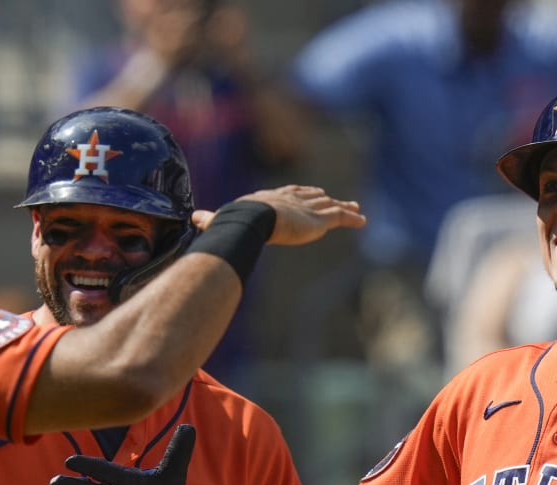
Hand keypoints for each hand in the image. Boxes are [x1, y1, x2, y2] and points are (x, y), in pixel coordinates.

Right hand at [190, 185, 364, 245]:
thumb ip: (211, 220)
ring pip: (329, 205)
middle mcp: (292, 198)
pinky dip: (352, 218)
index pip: (289, 192)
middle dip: (322, 196)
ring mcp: (307, 207)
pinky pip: (340, 216)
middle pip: (312, 195)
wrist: (251, 219)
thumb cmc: (236, 220)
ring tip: (354, 208)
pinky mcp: (319, 219)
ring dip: (342, 206)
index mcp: (272, 197)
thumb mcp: (223, 219)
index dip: (299, 192)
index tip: (307, 192)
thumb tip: (194, 218)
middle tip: (331, 197)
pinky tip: (362, 220)